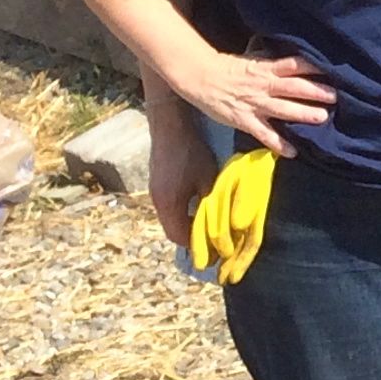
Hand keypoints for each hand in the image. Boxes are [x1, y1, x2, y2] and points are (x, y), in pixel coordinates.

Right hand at [144, 93, 216, 250]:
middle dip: (194, 238)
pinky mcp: (157, 184)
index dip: (198, 247)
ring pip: (172, 219)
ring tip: (210, 227)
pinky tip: (199, 208)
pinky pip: (170, 208)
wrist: (170, 126)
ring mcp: (155, 193)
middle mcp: (158, 202)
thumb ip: (212, 202)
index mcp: (169, 204)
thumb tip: (225, 222)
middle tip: (215, 242)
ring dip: (189, 225)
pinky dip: (183, 213)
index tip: (216, 252)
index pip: (180, 237)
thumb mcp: (207, 178)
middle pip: (174, 230)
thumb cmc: (191, 151)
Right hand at [171, 49, 333, 157]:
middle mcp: (264, 86)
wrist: (200, 77)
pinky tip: (293, 152)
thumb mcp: (254, 59)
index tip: (334, 70)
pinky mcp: (245, 120)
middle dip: (316, 92)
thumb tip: (297, 62)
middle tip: (335, 96)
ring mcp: (255, 104)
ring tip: (322, 118)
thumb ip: (274, 63)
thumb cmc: (229, 67)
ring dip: (303, 113)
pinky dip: (278, 143)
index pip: (294, 65)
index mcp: (267, 68)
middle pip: (294, 87)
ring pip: (283, 109)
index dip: (314, 67)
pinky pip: (264, 134)